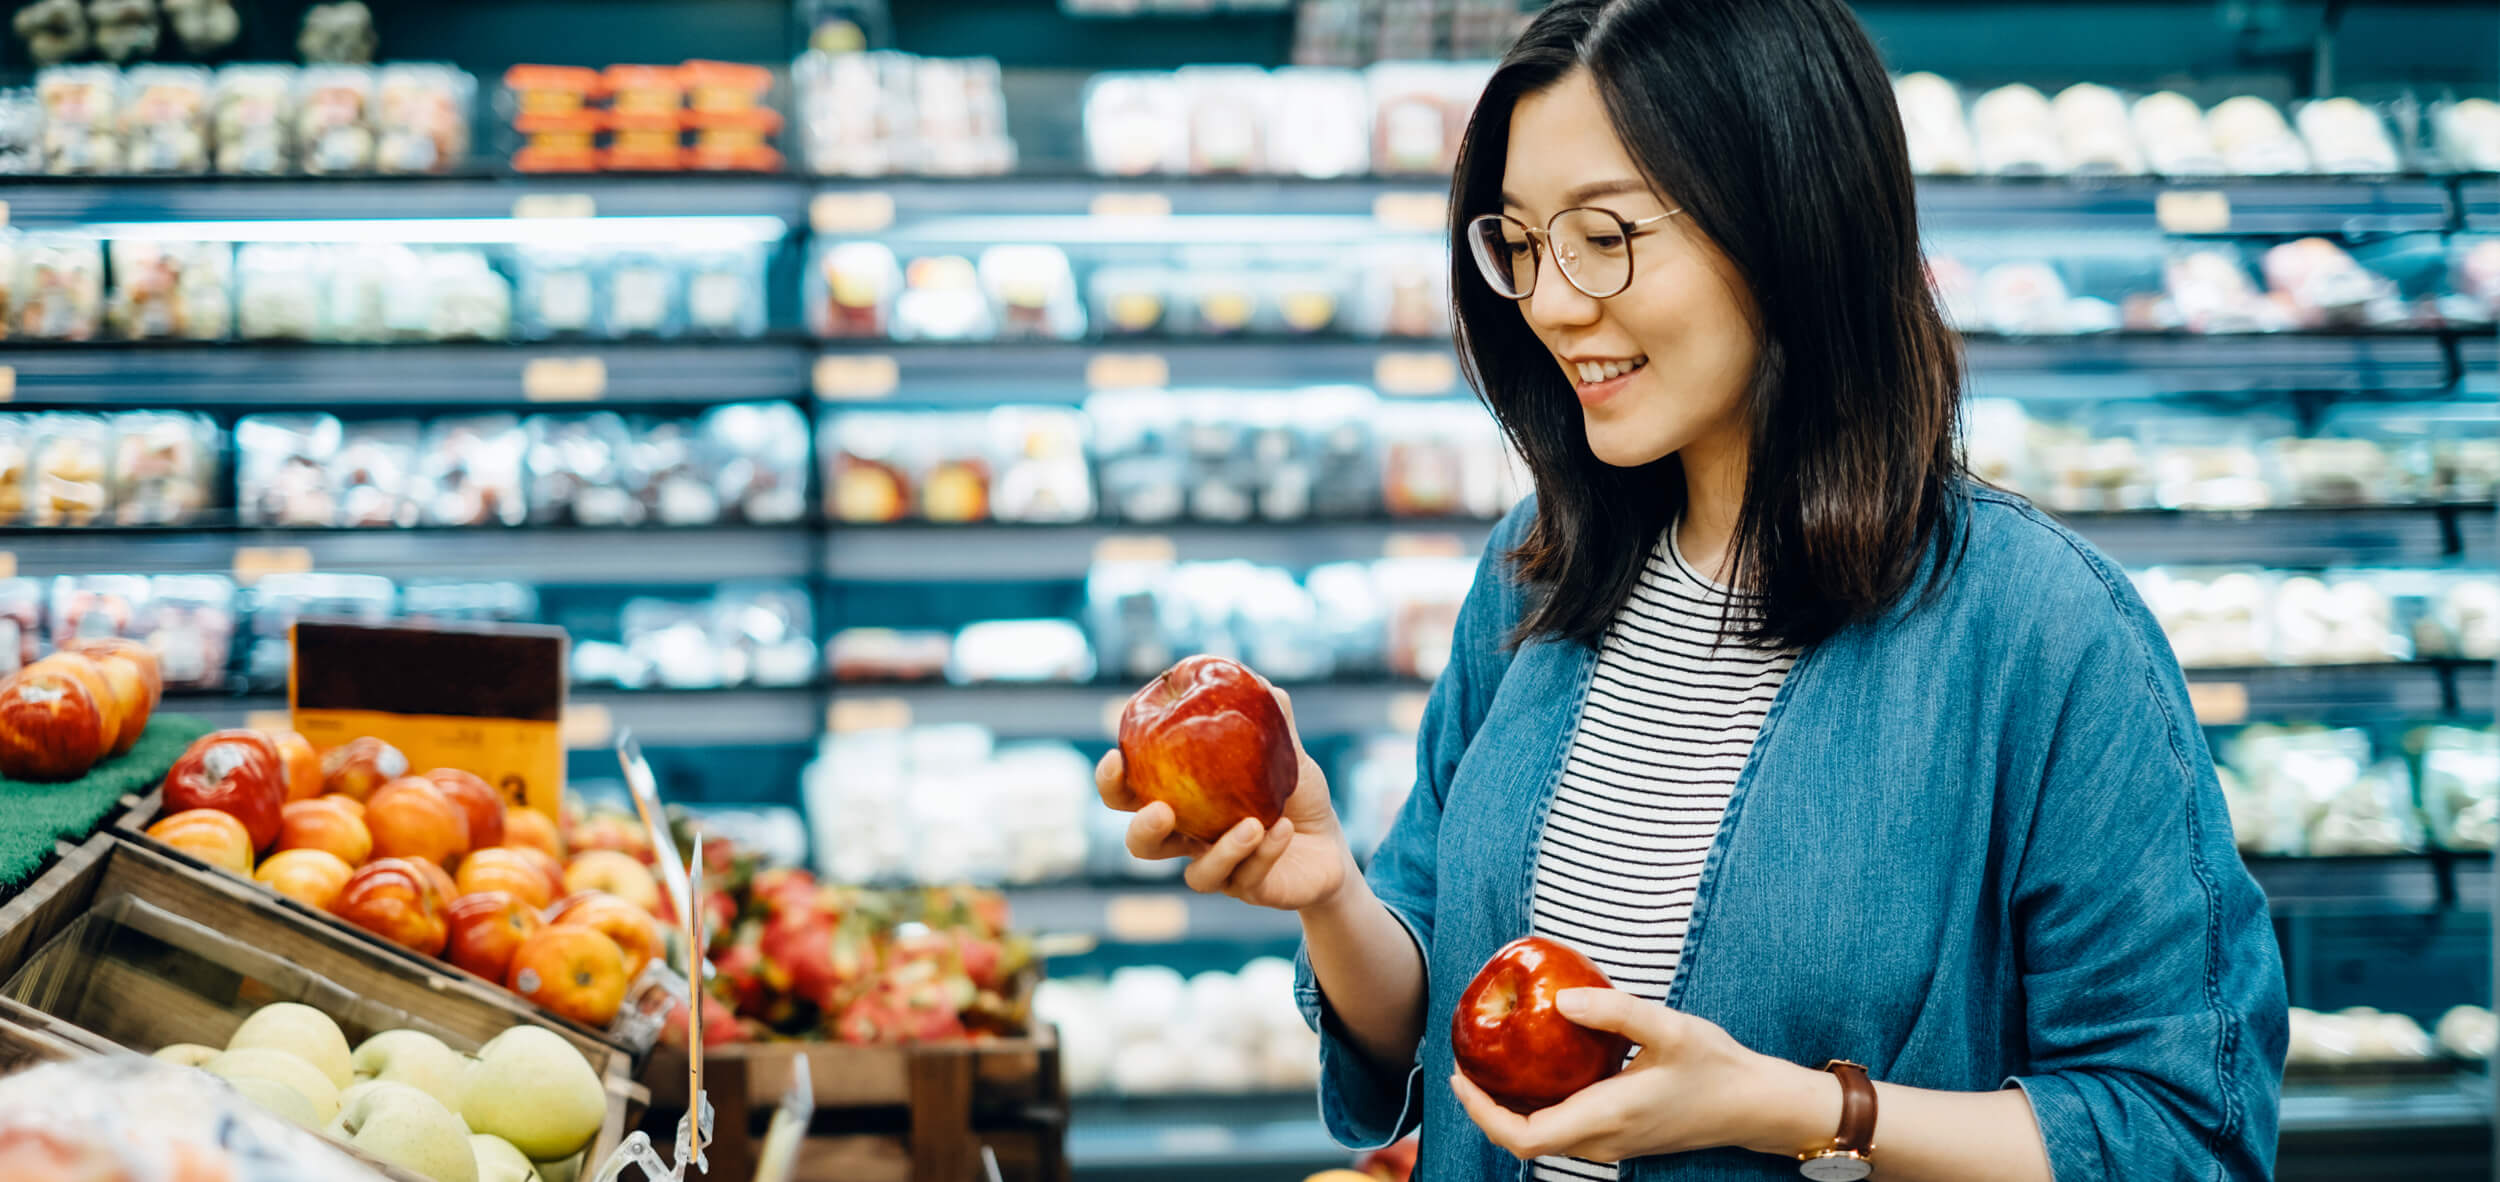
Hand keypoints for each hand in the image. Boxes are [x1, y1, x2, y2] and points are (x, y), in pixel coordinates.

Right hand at [1095, 685, 1350, 912]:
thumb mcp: (1287, 756)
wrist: (1331, 847)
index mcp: (1184, 802)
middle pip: (1142, 845)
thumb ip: (1272, 724)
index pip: (1131, 795)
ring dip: (1222, 850)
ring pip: (1197, 877)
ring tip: (1253, 823)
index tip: (1115, 757)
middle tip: (1162, 810)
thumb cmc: (1296, 797)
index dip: (1113, 782)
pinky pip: (1248, 878)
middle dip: (1143, 829)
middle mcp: (1191, 840)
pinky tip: (1283, 830)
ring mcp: (1219, 870)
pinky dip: (1265, 853)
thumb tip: (1264, 685)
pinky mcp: (1250, 890)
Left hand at [1449, 989, 1834, 1164]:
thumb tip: (1560, 998)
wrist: (1755, 1105)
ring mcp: (1611, 1143)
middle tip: (1464, 1065)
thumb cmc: (1717, 1066)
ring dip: (1508, 1110)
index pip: (1524, 1135)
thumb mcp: (1669, 1027)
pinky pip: (1562, 1131)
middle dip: (1485, 1108)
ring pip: (1542, 1139)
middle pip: (1524, 1140)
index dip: (1483, 1112)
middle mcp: (1603, 1139)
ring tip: (1489, 1066)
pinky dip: (1536, 1108)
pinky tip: (1535, 1072)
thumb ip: (1615, 1011)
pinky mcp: (1620, 1137)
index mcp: (1608, 1116)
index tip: (1460, 1076)